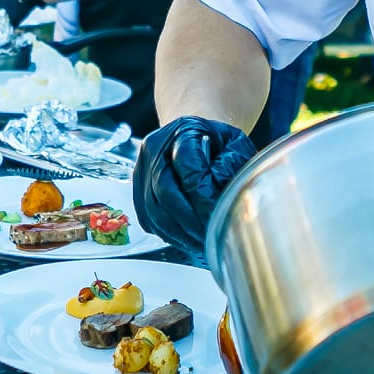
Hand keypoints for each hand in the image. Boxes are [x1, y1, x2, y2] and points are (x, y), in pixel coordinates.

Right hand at [132, 117, 256, 256]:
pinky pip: (148, 219)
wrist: (195, 136)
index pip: (188, 167)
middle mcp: (155, 148)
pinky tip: (187, 240)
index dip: (203, 197)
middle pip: (165, 191)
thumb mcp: (235, 144)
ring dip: (178, 233)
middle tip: (209, 236)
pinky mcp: (137, 190)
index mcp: (182, 130)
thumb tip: (224, 197)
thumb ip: (234, 166)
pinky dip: (169, 234)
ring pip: (153, 210)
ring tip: (200, 243)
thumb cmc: (217, 143)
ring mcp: (142, 169)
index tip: (218, 216)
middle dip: (189, 221)